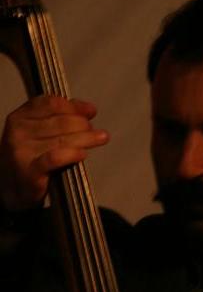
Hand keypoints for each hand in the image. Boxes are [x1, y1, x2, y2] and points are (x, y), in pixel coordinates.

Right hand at [0, 95, 108, 211]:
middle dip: (83, 125)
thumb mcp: (41, 131)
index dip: (74, 107)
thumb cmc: (32, 156)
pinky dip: (72, 154)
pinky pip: (56, 158)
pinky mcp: (30, 171)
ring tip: (101, 138)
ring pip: (62, 139)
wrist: (12, 188)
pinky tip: (83, 154)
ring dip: (86, 138)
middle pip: (60, 121)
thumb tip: (89, 109)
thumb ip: (62, 116)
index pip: (51, 104)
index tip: (91, 112)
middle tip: (96, 132)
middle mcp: (18, 131)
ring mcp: (22, 151)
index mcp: (20, 116)